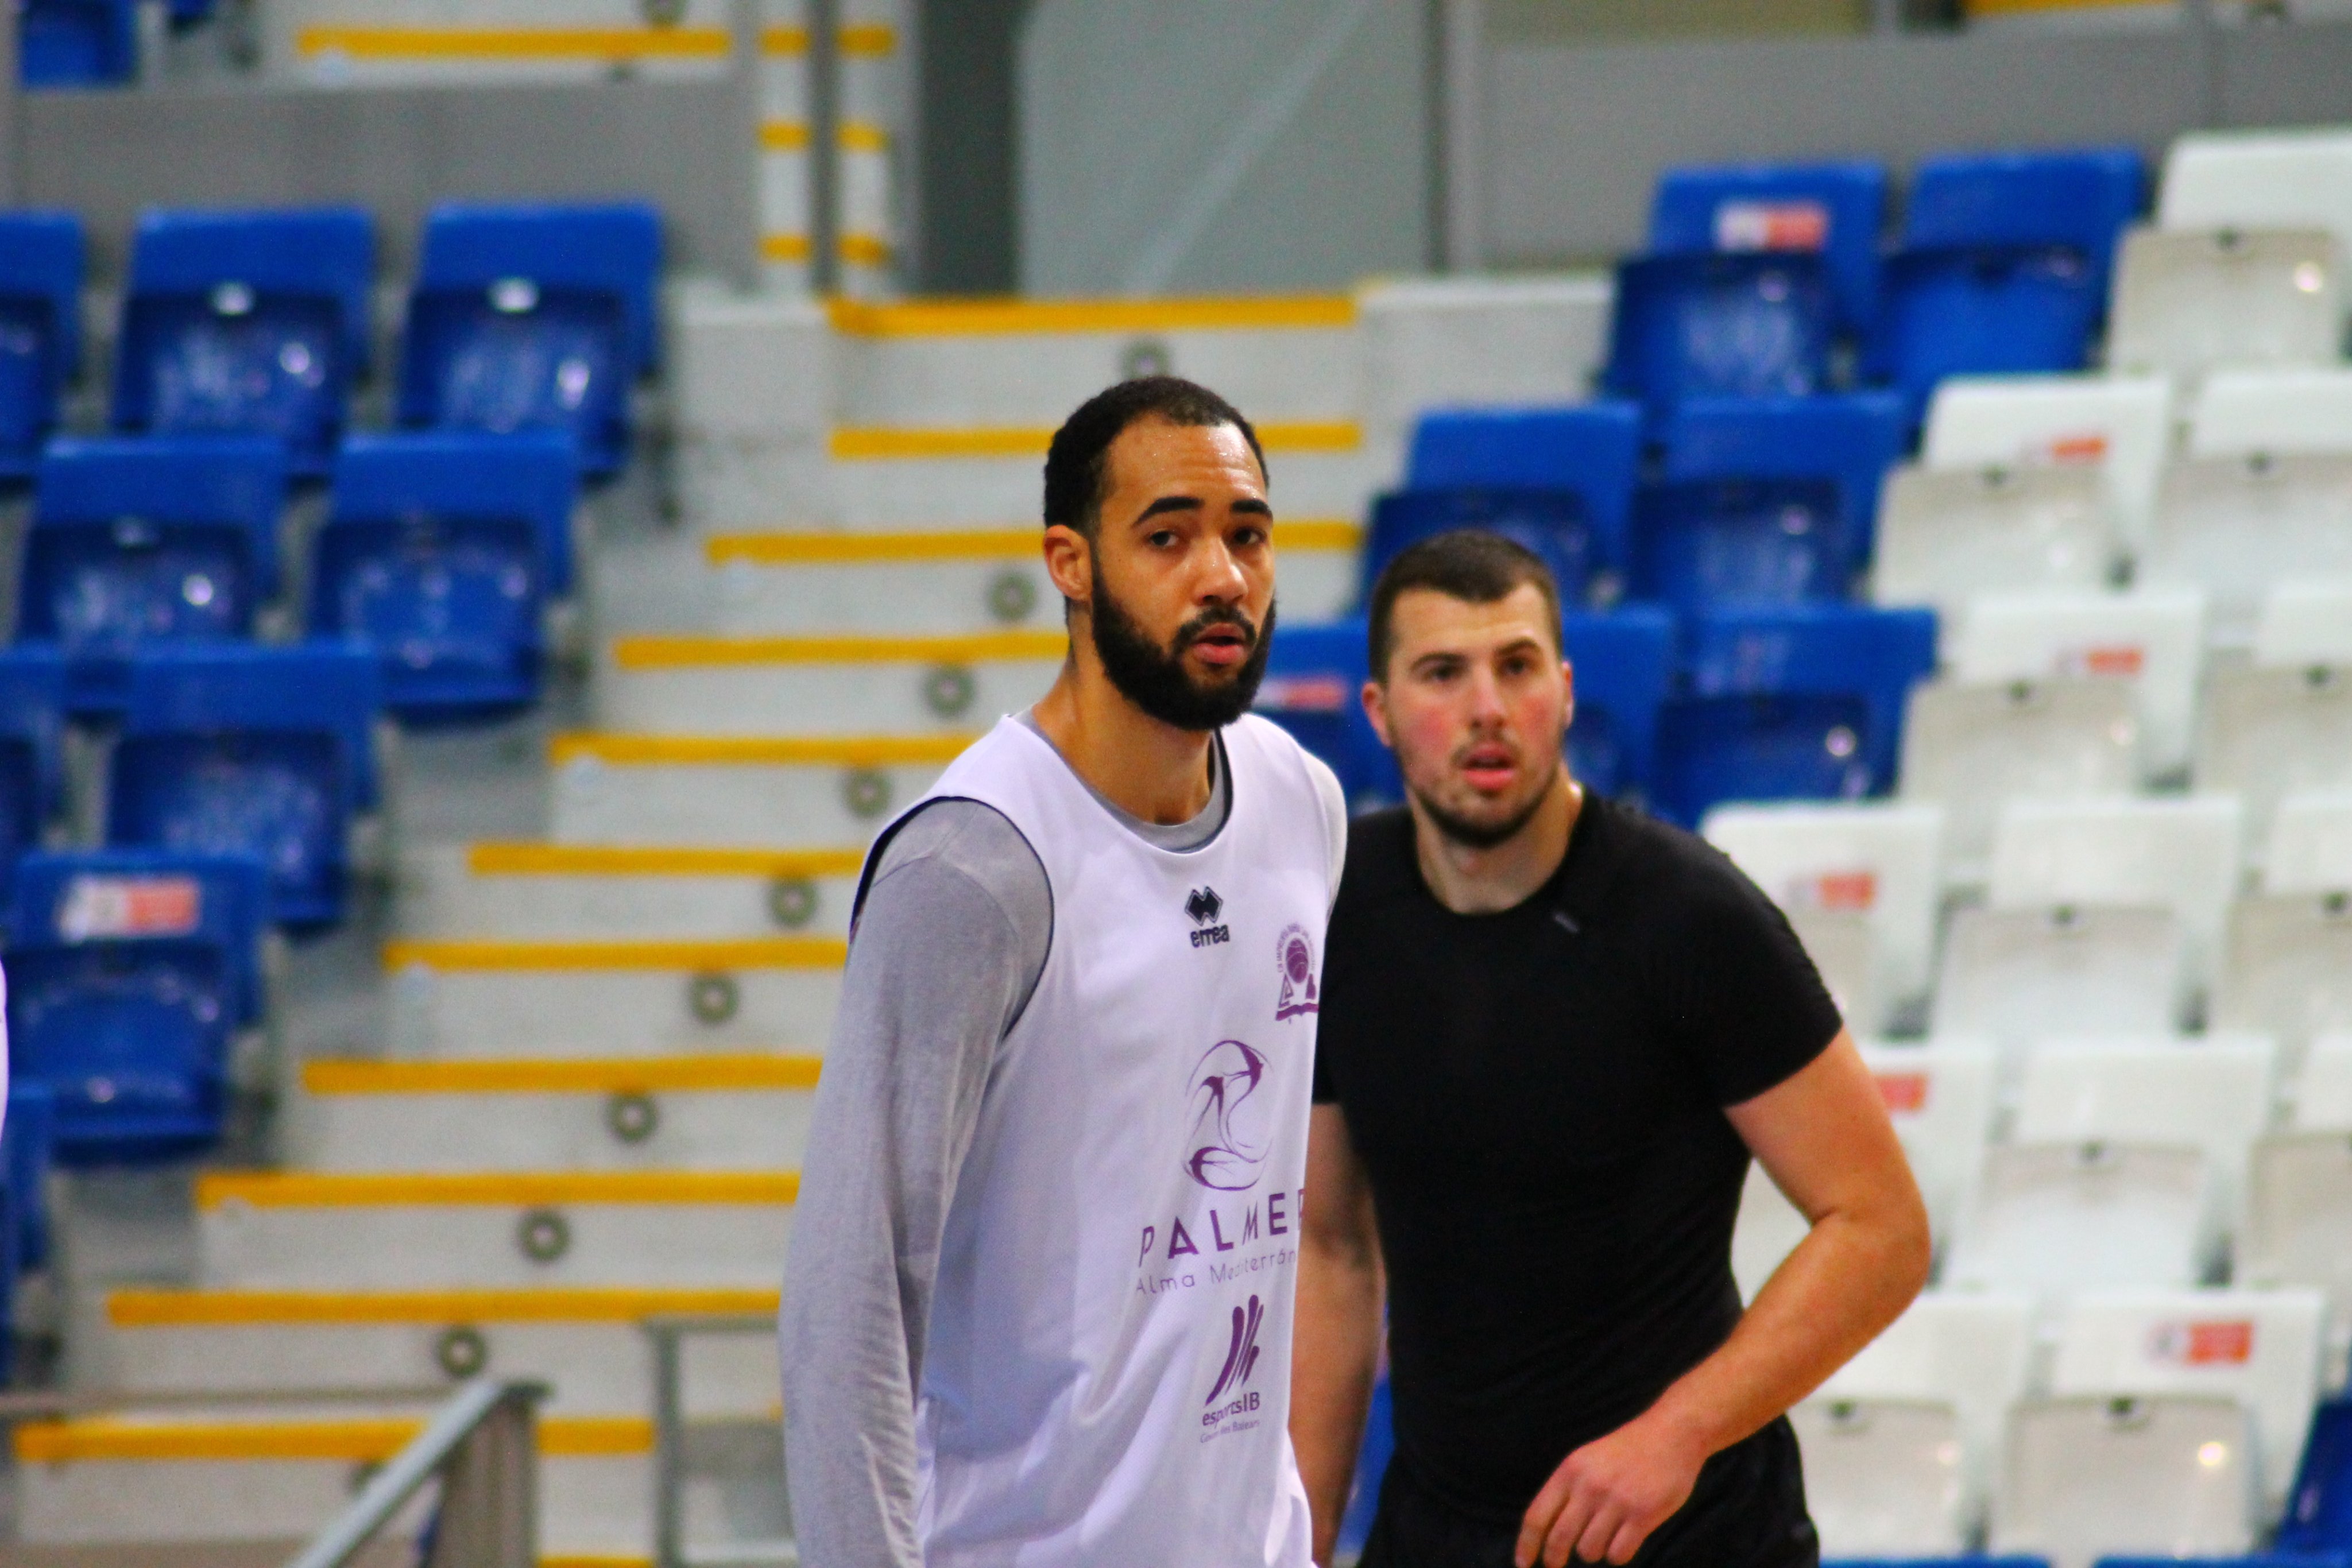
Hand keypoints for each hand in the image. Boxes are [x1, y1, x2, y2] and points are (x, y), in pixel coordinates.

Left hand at [1514, 1409, 1708, 1566]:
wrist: (1670, 1434)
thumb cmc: (1625, 1451)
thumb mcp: (1586, 1460)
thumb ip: (1566, 1490)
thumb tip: (1544, 1531)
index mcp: (1569, 1471)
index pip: (1536, 1516)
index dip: (1526, 1544)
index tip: (1522, 1563)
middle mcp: (1589, 1486)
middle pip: (1558, 1539)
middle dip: (1553, 1560)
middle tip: (1554, 1566)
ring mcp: (1616, 1501)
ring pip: (1589, 1551)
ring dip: (1593, 1551)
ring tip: (1604, 1536)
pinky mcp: (1643, 1515)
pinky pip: (1618, 1554)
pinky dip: (1618, 1555)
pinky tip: (1624, 1540)